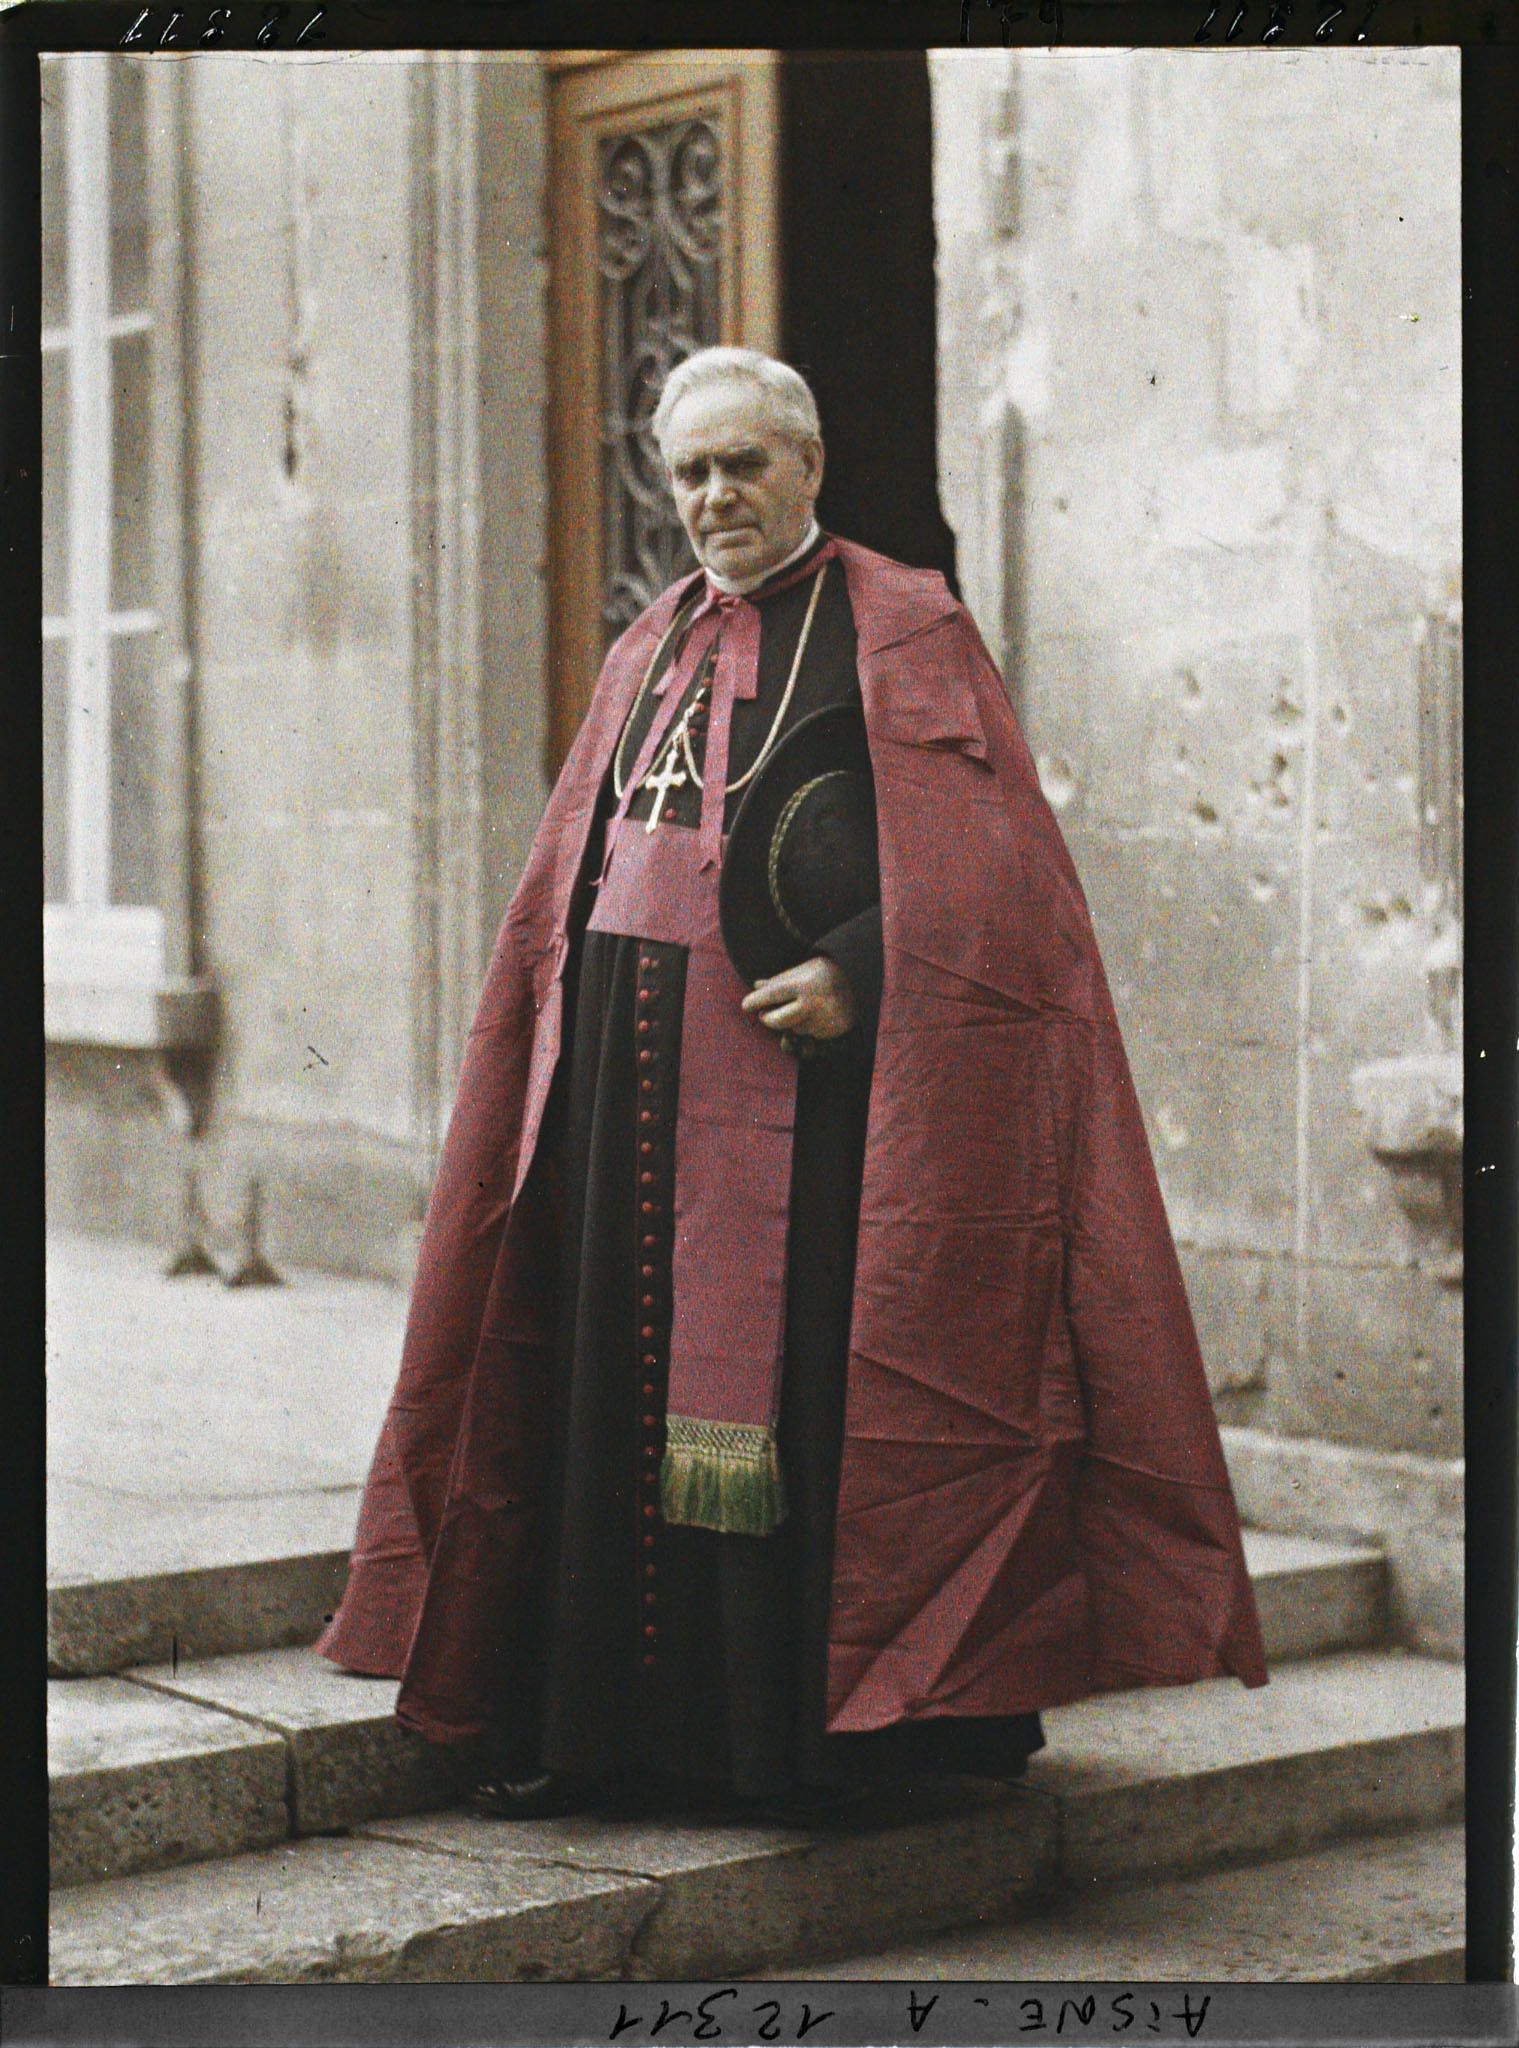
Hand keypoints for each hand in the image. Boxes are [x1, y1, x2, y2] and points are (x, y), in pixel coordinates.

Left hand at [741, 955, 856, 1040]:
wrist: (863, 982)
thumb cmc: (827, 972)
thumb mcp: (803, 969)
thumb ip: (779, 980)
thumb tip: (756, 986)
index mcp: (804, 984)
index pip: (771, 995)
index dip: (755, 1001)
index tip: (745, 1005)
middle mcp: (813, 1004)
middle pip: (776, 1021)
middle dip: (767, 1018)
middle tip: (763, 1014)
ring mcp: (823, 1020)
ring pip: (793, 1028)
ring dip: (793, 1020)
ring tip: (808, 1004)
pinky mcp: (831, 1032)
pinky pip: (810, 1033)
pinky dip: (809, 1025)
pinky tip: (820, 1012)